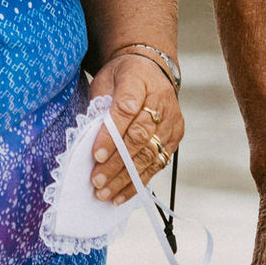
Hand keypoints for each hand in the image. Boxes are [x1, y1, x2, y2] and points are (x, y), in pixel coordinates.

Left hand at [86, 50, 183, 201]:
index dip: (111, 135)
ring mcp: (171, 121)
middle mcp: (161, 102)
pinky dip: (138, 182)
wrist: (149, 69)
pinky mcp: (175, 137)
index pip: (125, 110)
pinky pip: (157, 164)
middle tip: (97, 181)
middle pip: (139, 138)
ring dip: (126, 178)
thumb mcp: (104, 81)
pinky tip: (121, 195)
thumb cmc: (121, 77)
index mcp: (138, 80)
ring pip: (149, 155)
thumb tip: (90, 138)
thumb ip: (99, 106)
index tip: (96, 155)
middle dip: (116, 163)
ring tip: (105, 193)